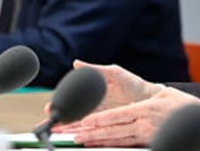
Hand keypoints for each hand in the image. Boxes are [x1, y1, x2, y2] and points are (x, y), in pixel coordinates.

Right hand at [49, 60, 165, 130]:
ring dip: (69, 129)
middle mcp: (94, 107)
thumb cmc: (132, 83)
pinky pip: (93, 130)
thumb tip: (76, 63)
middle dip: (60, 120)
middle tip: (51, 124)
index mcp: (92, 94)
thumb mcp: (113, 73)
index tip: (50, 108)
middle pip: (72, 115)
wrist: (149, 97)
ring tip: (59, 133)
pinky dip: (84, 133)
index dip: (60, 104)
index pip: (72, 100)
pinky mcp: (108, 124)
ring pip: (80, 124)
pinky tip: (77, 136)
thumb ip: (95, 69)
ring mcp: (100, 116)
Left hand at [69, 87, 199, 147]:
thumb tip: (129, 105)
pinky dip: (113, 145)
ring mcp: (148, 135)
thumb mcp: (164, 94)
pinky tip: (102, 145)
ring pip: (118, 140)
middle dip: (92, 133)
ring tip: (83, 141)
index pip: (117, 116)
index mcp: (146, 109)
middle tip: (74, 135)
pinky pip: (127, 145)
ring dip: (99, 141)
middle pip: (113, 130)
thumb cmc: (184, 105)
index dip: (99, 120)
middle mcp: (145, 124)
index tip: (84, 122)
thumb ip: (144, 101)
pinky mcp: (151, 143)